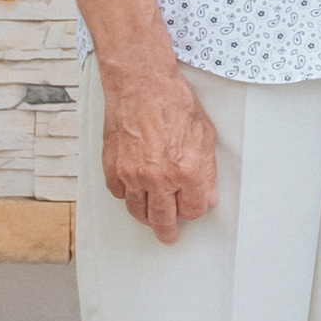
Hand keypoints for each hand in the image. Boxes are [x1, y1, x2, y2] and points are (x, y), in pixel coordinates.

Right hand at [101, 62, 216, 243]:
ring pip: (138, 211)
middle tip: (169, 236)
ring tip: (150, 219)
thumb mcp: (205, 135)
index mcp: (188, 172)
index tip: (192, 208)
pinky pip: (119, 193)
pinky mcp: (113, 167)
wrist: (142, 84)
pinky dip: (126, 195)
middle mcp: (159, 179)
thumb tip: (206, 194)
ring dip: (146, 217)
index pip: (193, 211)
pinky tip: (133, 192)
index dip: (194, 210)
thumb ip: (207, 170)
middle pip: (164, 220)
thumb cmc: (175, 102)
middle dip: (169, 230)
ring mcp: (133, 175)